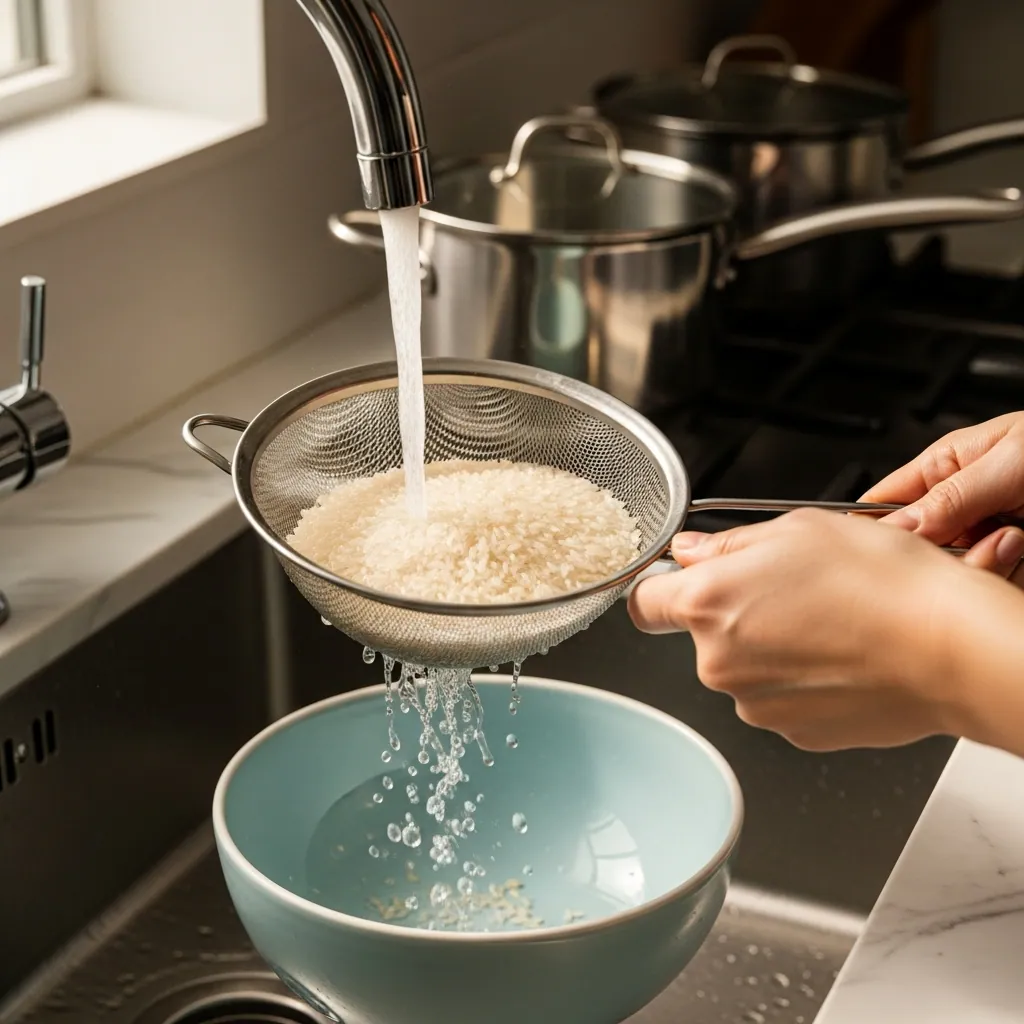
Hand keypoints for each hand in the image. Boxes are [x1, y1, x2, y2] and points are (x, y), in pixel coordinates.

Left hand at [628, 509, 968, 751]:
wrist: (951, 647)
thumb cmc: (883, 583)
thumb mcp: (796, 529)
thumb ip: (726, 545)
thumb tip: (692, 552)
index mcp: (708, 603)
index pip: (643, 603)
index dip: (660, 590)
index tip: (678, 584)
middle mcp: (720, 662)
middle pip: (702, 636)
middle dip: (734, 614)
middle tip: (790, 591)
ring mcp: (756, 704)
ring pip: (744, 669)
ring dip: (770, 648)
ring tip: (828, 623)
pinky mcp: (794, 733)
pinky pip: (781, 699)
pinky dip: (801, 681)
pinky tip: (841, 656)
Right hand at [861, 413, 1023, 583]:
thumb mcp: (1010, 461)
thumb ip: (949, 497)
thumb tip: (894, 529)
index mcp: (946, 468)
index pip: (882, 504)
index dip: (873, 530)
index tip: (879, 551)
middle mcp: (963, 508)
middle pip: (917, 549)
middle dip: (941, 554)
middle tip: (973, 540)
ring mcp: (989, 541)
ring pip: (956, 575)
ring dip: (985, 566)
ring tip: (1018, 539)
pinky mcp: (1014, 566)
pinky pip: (993, 588)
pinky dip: (1007, 577)